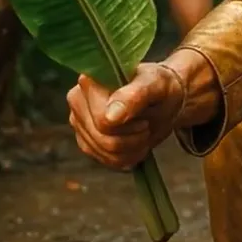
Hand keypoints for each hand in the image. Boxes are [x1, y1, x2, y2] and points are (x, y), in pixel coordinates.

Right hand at [66, 63, 185, 170]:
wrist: (164, 100)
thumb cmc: (160, 86)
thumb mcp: (156, 85)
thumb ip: (135, 96)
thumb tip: (109, 117)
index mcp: (90, 81)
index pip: (102, 121)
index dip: (128, 125)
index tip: (144, 117)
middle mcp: (77, 99)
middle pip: (102, 139)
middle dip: (132, 138)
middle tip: (146, 125)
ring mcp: (79, 121)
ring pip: (104, 152)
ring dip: (131, 148)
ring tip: (142, 132)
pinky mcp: (85, 139)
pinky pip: (105, 160)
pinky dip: (127, 156)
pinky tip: (135, 142)